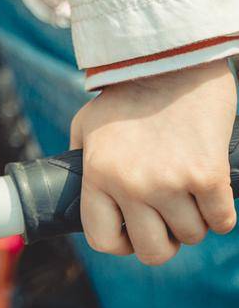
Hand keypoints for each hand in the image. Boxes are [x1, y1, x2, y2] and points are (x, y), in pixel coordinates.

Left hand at [69, 58, 236, 264]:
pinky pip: (221, 221)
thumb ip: (86, 162)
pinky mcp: (207, 176)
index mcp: (98, 172)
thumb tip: (85, 197)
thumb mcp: (88, 124)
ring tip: (186, 185)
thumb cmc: (128, 91)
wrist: (170, 57)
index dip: (121, 242)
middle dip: (163, 238)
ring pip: (191, 235)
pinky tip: (210, 185)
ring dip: (193, 217)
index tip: (133, 231)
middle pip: (153, 251)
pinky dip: (220, 210)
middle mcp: (131, 183)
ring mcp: (170, 182)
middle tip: (167, 214)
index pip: (102, 239)